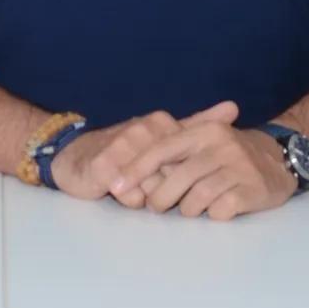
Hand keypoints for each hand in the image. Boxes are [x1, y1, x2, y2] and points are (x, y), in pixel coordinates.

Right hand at [49, 107, 204, 201]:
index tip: (177, 178)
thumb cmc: (122, 151)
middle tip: (149, 183)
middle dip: (165, 188)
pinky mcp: (106, 166)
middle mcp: (144, 130)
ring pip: (153, 189)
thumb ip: (198, 122)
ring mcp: (124, 146)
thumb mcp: (163, 135)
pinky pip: (131, 197)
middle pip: (173, 177)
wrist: (74, 157)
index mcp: (162, 123)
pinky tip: (117, 189)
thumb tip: (234, 107)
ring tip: (132, 185)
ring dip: (145, 195)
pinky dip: (128, 200)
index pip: (188, 160)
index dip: (184, 175)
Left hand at [118, 103, 297, 220]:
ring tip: (190, 209)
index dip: (136, 168)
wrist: (279, 160)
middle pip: (177, 178)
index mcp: (204, 131)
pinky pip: (219, 211)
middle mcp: (221, 145)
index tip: (115, 185)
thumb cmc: (230, 155)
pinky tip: (216, 211)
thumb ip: (173, 151)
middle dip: (159, 198)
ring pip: (196, 198)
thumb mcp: (205, 142)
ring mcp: (238, 167)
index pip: (162, 148)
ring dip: (187, 210)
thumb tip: (129, 169)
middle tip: (155, 206)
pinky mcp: (252, 189)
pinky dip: (212, 216)